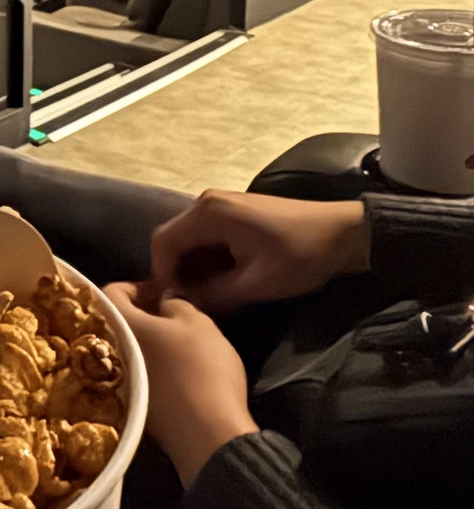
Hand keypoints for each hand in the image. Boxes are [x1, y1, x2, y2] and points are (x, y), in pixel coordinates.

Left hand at [105, 284, 257, 485]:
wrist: (208, 434)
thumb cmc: (201, 367)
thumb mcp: (197, 322)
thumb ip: (175, 303)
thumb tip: (163, 300)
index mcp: (122, 325)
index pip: (111, 292)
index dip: (135, 286)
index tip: (160, 291)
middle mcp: (113, 353)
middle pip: (118, 323)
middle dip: (141, 314)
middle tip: (169, 313)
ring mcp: (121, 384)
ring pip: (129, 350)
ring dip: (148, 341)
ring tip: (177, 340)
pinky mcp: (138, 407)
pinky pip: (139, 375)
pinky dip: (153, 365)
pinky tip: (177, 369)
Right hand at [137, 190, 368, 314]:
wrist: (345, 233)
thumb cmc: (301, 256)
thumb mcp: (257, 284)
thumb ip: (214, 295)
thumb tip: (180, 306)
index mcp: (209, 213)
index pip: (163, 243)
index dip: (162, 275)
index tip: (174, 303)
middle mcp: (207, 203)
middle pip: (173, 240)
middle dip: (177, 273)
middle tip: (192, 303)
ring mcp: (220, 205)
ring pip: (189, 240)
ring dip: (193, 268)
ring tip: (209, 296)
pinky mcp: (232, 212)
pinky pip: (206, 236)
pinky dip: (208, 259)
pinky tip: (224, 280)